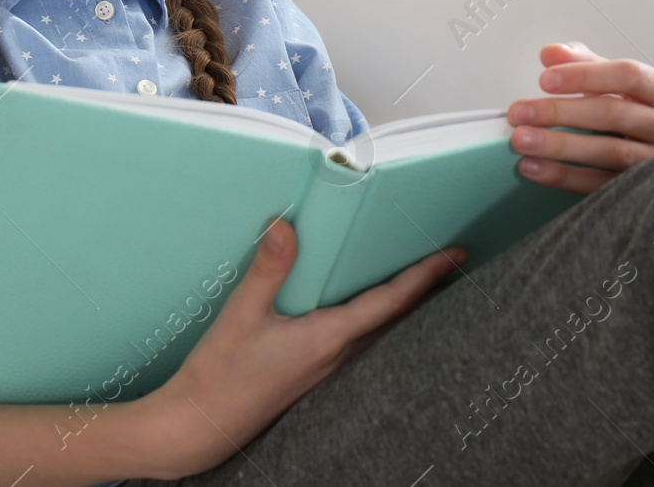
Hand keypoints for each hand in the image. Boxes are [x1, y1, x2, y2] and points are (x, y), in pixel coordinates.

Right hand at [143, 217, 464, 479]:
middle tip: (451, 263)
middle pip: (395, 319)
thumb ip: (267, 270)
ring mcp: (326, 371)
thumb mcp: (240, 315)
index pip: (389, 302)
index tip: (452, 254)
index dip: (424, 275)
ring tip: (421, 283)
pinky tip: (368, 315)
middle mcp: (336, 357)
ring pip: (379, 333)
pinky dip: (377, 322)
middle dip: (425, 290)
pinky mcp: (311, 375)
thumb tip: (285, 227)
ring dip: (403, 307)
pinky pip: (359, 344)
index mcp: (326, 340)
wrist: (201, 426)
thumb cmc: (219, 376)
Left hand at [506, 41, 653, 193]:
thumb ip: (583, 62)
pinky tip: (532, 167)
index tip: (545, 79)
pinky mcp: (643, 192)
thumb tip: (552, 53)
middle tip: (520, 112)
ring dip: (559, 146)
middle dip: (561, 112)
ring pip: (610, 152)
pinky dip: (563, 176)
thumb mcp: (613, 81)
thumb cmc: (633, 110)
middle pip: (615, 114)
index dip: (585, 75)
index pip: (629, 75)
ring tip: (522, 139)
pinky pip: (601, 185)